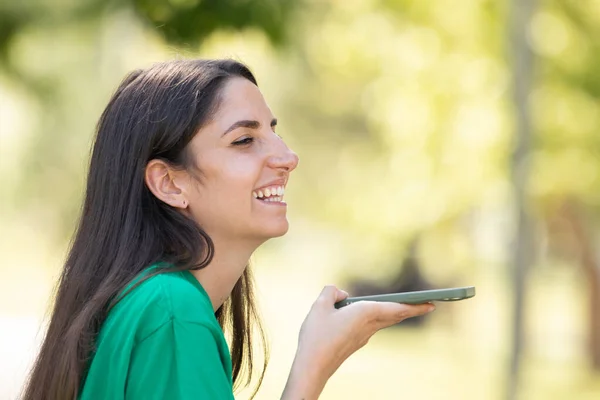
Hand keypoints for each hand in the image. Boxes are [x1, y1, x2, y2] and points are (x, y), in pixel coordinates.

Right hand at [282, 285, 434, 398]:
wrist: (312, 366)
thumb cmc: (316, 335)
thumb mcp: (319, 305)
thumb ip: (331, 292)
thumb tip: (341, 294)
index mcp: (365, 313)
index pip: (396, 307)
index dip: (414, 305)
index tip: (432, 303)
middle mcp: (368, 326)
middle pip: (395, 316)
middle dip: (412, 309)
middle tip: (429, 305)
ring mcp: (363, 337)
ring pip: (384, 322)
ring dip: (396, 313)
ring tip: (405, 307)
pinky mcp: (355, 343)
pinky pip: (371, 326)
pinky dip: (378, 318)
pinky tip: (370, 314)